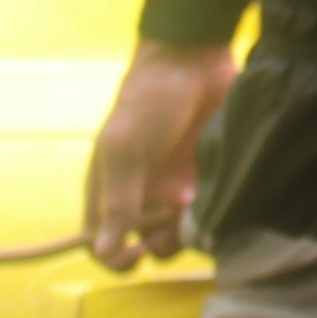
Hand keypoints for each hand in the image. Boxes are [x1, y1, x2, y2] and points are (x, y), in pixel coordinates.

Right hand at [85, 39, 238, 269]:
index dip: (116, 257)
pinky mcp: (207, 180)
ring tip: (194, 195)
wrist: (195, 60)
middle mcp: (142, 196)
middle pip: (146, 247)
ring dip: (188, 230)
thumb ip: (117, 200)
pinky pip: (208, 215)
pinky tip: (213, 190)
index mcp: (110, 191)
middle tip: (175, 207)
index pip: (103, 244)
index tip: (137, 251)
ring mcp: (176, 189)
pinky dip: (212, 215)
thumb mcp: (125, 148)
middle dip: (160, 240)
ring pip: (179, 236)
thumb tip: (102, 250)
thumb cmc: (149, 100)